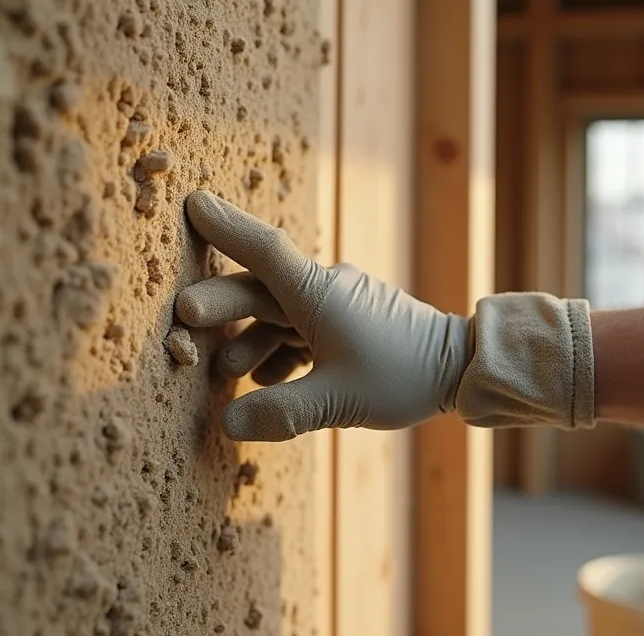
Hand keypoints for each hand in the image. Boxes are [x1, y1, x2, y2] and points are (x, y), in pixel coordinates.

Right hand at [175, 191, 469, 441]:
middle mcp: (324, 291)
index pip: (262, 250)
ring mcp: (336, 307)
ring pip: (277, 315)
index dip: (226, 226)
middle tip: (181, 317)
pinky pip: (299, 332)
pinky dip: (277, 353)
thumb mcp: (339, 400)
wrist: (461, 369)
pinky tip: (264, 383)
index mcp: (318, 293)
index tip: (193, 202)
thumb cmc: (403, 375)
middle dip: (219, 304)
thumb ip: (281, 411)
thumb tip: (229, 424)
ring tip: (223, 370)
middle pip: (259, 289)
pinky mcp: (346, 326)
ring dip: (248, 340)